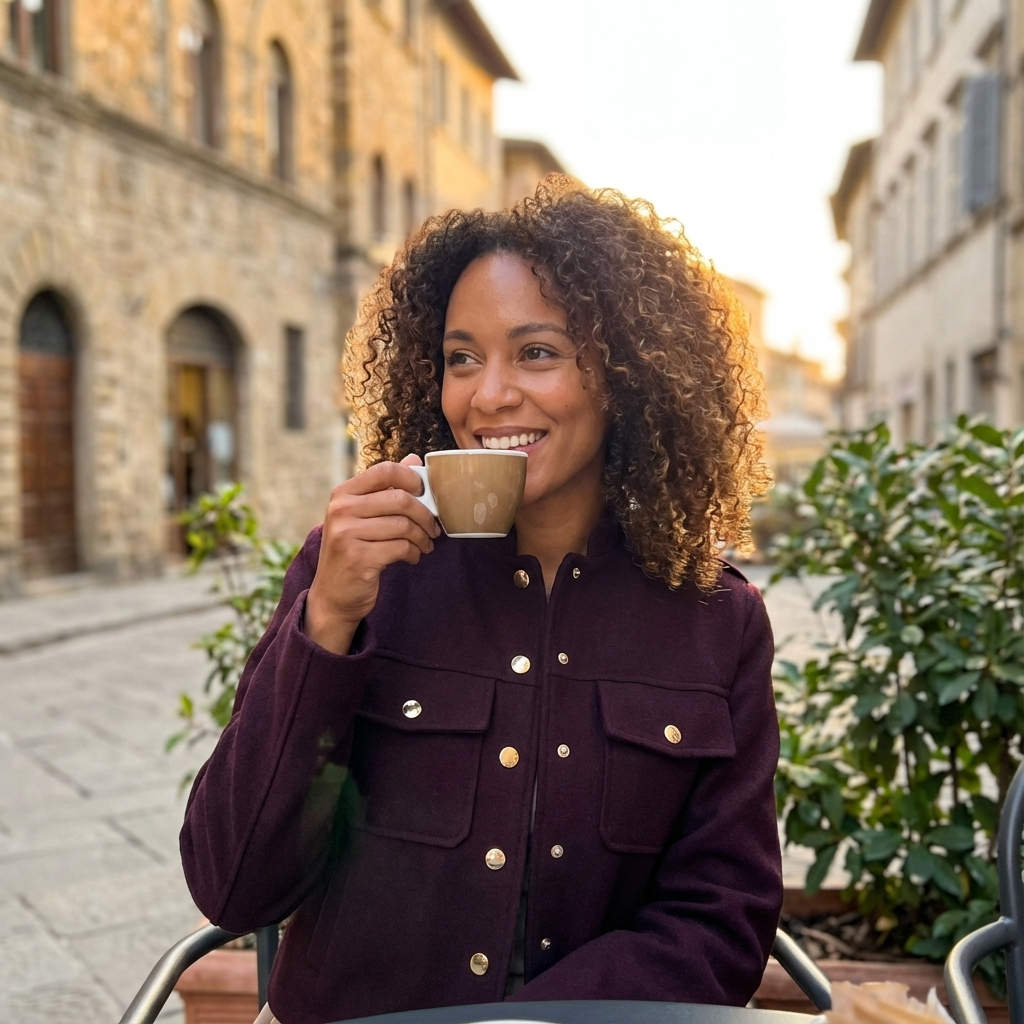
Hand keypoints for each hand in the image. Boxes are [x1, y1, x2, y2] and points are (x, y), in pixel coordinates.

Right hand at [304, 454, 439, 653]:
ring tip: (425, 545)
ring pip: (404, 525)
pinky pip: (401, 547)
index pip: (384, 470)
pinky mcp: (358, 558)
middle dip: (425, 515)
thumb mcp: (362, 517)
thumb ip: (386, 489)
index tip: (425, 494)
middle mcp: (341, 510)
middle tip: (433, 528)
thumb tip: (413, 459)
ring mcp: (347, 534)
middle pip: (400, 499)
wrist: (332, 596)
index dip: (412, 479)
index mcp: (343, 494)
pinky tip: (412, 557)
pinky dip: (413, 553)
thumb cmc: (353, 551)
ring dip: (422, 537)